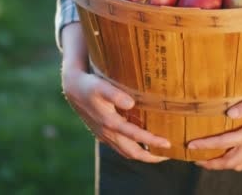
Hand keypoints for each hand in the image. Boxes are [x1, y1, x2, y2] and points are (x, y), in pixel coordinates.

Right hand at [60, 23, 170, 162]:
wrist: (73, 88)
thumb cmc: (90, 85)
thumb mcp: (101, 86)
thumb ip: (115, 94)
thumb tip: (131, 103)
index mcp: (110, 123)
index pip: (136, 137)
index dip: (153, 142)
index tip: (168, 144)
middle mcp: (108, 133)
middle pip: (132, 152)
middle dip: (151, 157)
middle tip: (167, 155)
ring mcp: (104, 135)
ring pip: (126, 152)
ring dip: (142, 155)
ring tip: (158, 153)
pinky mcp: (103, 133)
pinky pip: (120, 147)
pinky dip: (133, 149)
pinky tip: (141, 144)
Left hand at [188, 37, 241, 170]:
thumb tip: (228, 114)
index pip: (224, 143)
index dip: (205, 145)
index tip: (190, 146)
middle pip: (228, 162)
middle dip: (210, 163)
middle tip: (195, 160)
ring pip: (239, 165)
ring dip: (222, 166)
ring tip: (209, 162)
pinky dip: (236, 165)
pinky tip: (232, 160)